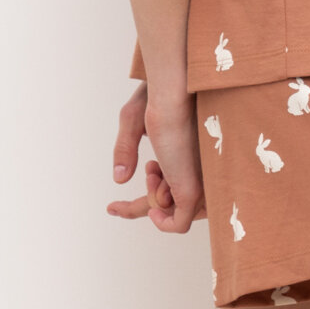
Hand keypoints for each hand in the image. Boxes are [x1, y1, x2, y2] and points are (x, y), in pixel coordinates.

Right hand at [106, 80, 206, 230]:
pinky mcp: (194, 187)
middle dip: (148, 200)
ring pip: (174, 214)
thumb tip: (119, 178)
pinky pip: (180, 223)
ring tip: (152, 167)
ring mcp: (197, 180)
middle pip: (173, 206)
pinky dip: (163, 222)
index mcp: (187, 156)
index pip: (170, 191)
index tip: (113, 207)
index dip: (138, 205)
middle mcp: (196, 170)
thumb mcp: (133, 121)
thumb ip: (126, 148)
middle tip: (147, 171)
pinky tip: (152, 197)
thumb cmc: (156, 93)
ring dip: (153, 200)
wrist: (175, 86)